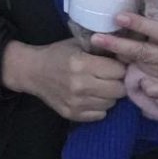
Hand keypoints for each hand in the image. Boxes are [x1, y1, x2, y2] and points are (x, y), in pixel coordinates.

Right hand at [1, 37, 126, 121]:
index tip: (113, 65)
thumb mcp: (77, 44)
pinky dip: (98, 106)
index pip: (119, 71)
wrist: (31, 71)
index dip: (118, 67)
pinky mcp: (72, 114)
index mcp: (81, 64)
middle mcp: (80, 85)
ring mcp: (76, 102)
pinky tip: (90, 97)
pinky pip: (100, 114)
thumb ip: (100, 48)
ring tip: (98, 87)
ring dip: (108, 95)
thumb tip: (126, 53)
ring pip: (111, 103)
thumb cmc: (57, 54)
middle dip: (117, 82)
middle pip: (119, 90)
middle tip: (108, 78)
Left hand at [91, 5, 157, 102]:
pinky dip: (142, 86)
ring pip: (146, 70)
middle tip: (96, 38)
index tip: (119, 17)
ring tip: (102, 50)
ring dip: (124, 61)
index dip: (141, 25)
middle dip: (120, 47)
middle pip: (147, 54)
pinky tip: (127, 77)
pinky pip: (156, 90)